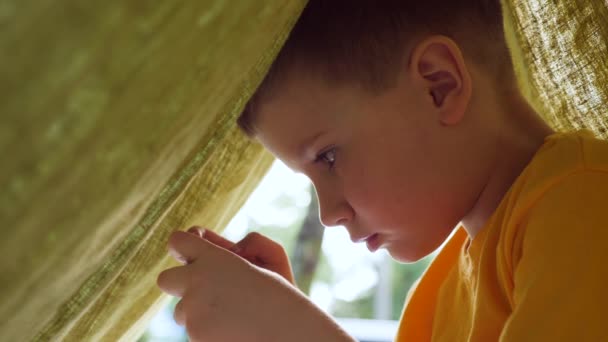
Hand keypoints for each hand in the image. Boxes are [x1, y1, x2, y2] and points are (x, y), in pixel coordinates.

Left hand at [157, 231, 354, 341]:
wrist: (291, 337)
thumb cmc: (284, 298)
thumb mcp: (271, 260)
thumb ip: (246, 244)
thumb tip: (229, 248)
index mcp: (214, 258)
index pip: (177, 241)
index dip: (184, 245)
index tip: (192, 254)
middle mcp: (197, 282)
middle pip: (166, 279)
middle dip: (181, 284)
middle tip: (202, 290)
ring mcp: (193, 313)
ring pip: (182, 312)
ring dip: (199, 312)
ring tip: (233, 316)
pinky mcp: (195, 337)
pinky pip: (194, 332)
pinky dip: (209, 332)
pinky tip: (233, 331)